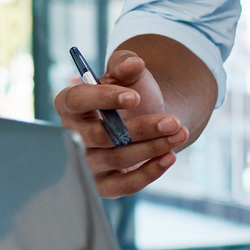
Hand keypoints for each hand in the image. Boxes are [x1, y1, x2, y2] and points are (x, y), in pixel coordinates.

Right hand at [53, 51, 190, 197]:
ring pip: (117, 160)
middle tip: (173, 121)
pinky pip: (124, 185)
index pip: (77, 100)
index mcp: (69, 103)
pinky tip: (170, 156)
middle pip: (101, 136)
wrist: (147, 117)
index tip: (135, 96)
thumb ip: (127, 64)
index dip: (104, 98)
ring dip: (153, 147)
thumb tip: (134, 63)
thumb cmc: (132, 93)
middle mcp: (72, 135)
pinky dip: (149, 172)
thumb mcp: (130, 74)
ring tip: (180, 133)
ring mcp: (86, 163)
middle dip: (141, 129)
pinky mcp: (103, 186)